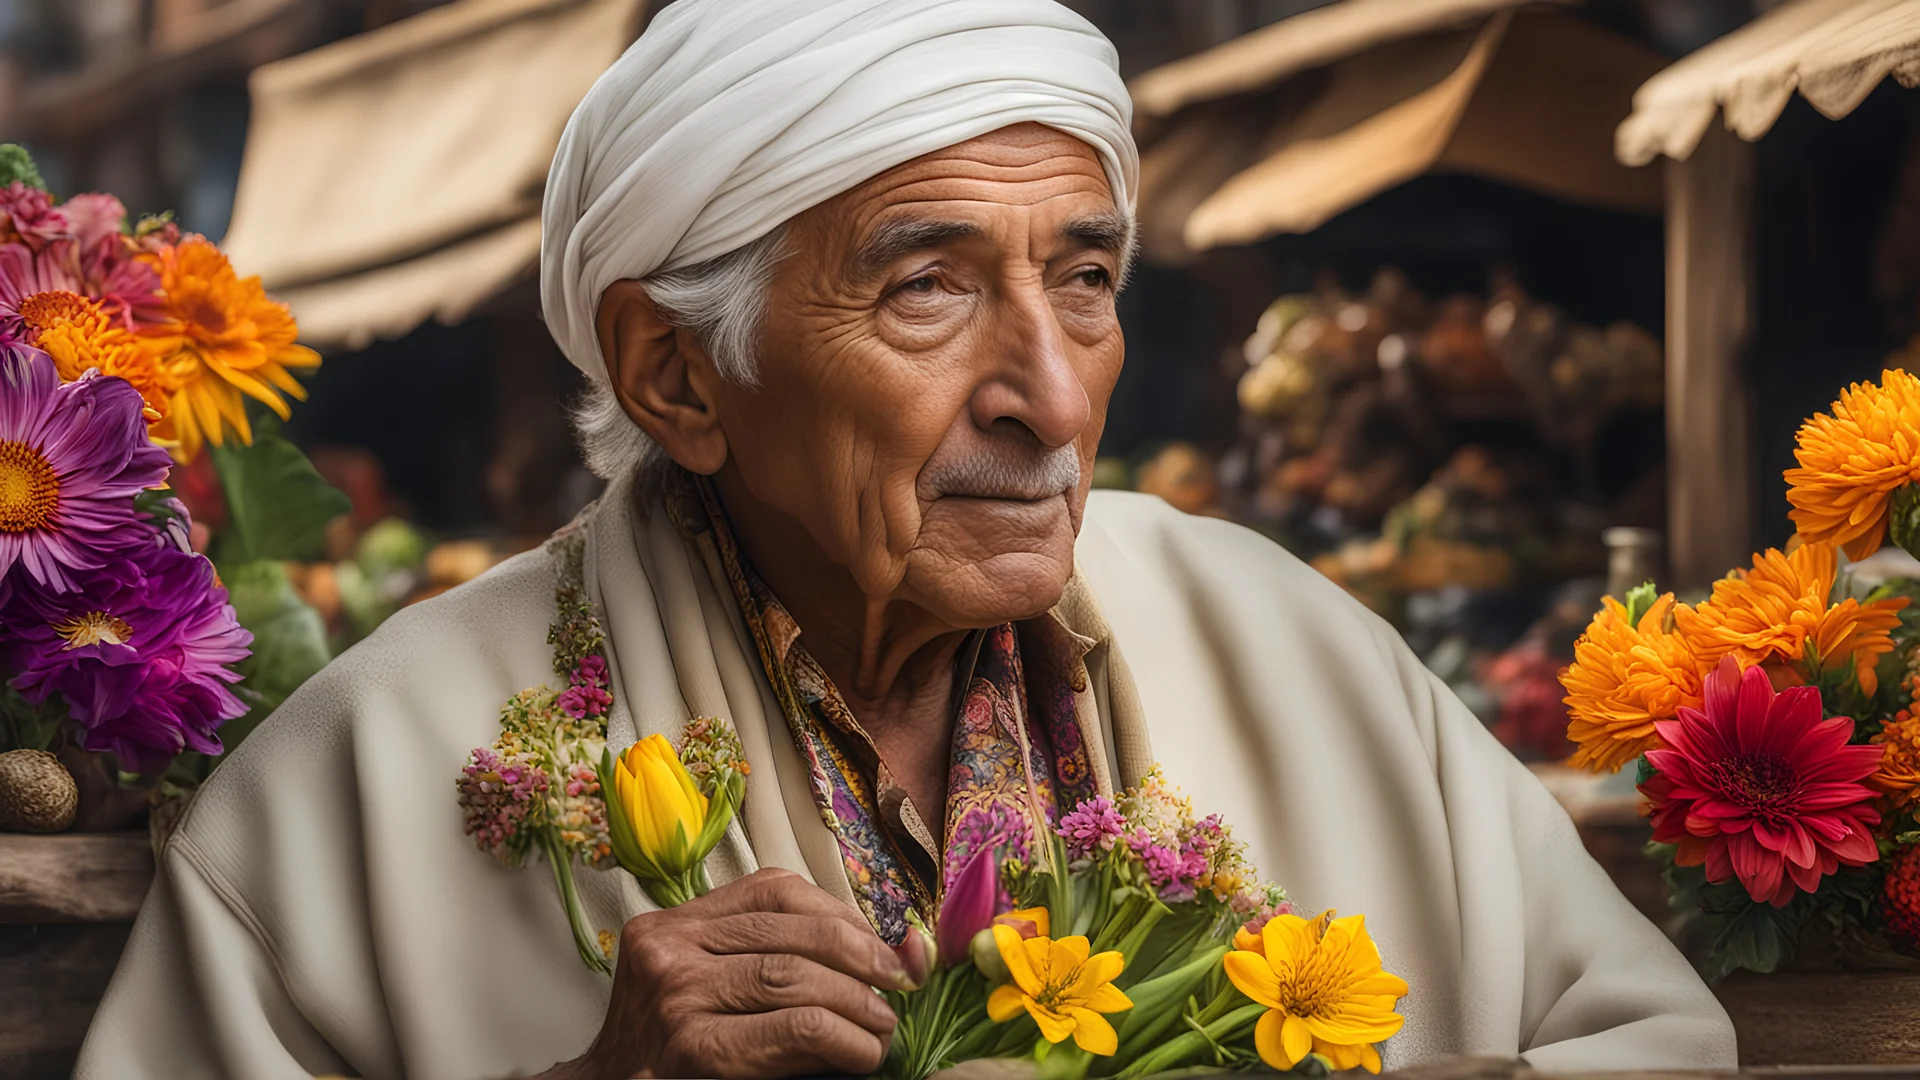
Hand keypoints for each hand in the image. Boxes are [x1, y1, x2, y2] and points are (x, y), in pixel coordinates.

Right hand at [561, 868, 925, 1078]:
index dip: (842, 913)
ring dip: (858, 1001)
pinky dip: (843, 1039)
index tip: (884, 944)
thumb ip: (772, 955)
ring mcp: (678, 997)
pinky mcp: (696, 1048)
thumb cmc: (671, 1050)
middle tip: (900, 985)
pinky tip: (861, 1053)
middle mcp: (669, 949)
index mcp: (674, 924)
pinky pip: (794, 1028)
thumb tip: (892, 952)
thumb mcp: (707, 983)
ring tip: (884, 1025)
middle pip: (792, 932)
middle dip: (862, 956)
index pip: (776, 889)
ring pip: (795, 976)